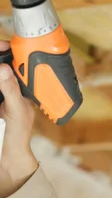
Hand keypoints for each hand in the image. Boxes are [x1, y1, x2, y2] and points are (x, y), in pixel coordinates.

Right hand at [0, 40, 38, 197]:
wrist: (10, 153)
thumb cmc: (19, 132)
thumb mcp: (16, 110)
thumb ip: (10, 90)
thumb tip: (4, 70)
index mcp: (23, 88)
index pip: (16, 65)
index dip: (8, 53)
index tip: (2, 45)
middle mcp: (12, 89)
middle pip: (2, 68)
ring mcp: (2, 94)